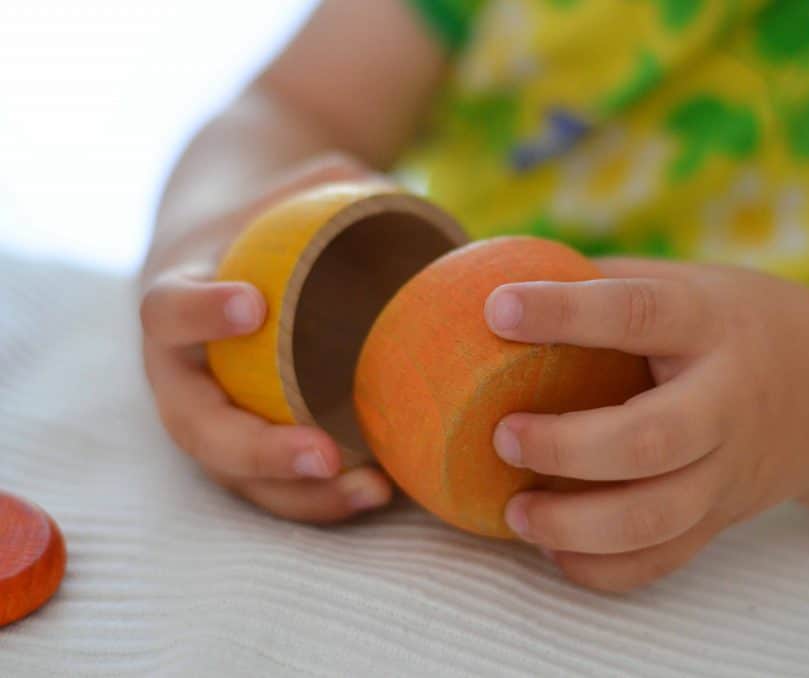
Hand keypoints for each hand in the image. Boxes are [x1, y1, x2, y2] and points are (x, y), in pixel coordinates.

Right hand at [140, 155, 392, 521]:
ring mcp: (211, 422)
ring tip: (371, 490)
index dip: (198, 313)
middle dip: (259, 449)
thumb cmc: (258, 230)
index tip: (251, 306)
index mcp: (175, 303)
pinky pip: (276, 488)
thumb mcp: (278, 197)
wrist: (230, 275)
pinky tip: (380, 491)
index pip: (167, 311)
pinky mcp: (247, 452)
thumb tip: (386, 188)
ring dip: (303, 494)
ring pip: (240, 477)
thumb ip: (324, 186)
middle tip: (323, 452)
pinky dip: (323, 499)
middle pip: (200, 428)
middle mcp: (181, 378)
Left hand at [484, 258, 808, 590]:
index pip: (638, 314)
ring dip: (574, 526)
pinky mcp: (722, 519)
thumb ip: (608, 283)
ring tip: (515, 512)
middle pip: (650, 441)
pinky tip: (553, 548)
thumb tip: (495, 276)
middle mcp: (726, 402)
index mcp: (710, 325)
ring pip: (655, 519)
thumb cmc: (739, 325)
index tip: (497, 309)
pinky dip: (600, 568)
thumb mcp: (692, 284)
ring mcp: (728, 471)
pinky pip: (661, 561)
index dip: (566, 313)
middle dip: (566, 447)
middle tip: (502, 436)